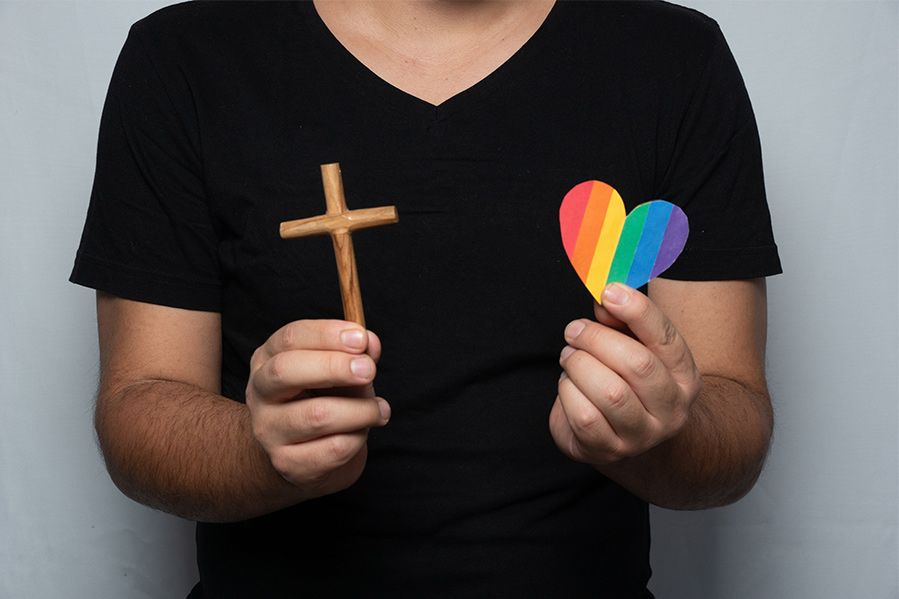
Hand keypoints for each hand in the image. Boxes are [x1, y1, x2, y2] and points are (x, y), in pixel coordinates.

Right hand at [246, 320, 390, 498]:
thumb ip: (355, 354)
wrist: (303, 454)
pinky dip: (358, 438)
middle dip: (333, 367)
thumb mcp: (337, 371)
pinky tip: (361, 433)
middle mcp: (260, 393)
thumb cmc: (323, 400)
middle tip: (369, 370)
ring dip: (360, 410)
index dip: (327, 335)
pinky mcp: (287, 463)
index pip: (291, 338)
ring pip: (317, 415)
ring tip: (379, 410)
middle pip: (285, 371)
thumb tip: (369, 344)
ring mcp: (269, 430)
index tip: (361, 338)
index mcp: (268, 359)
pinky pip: (333, 448)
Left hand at [550, 283, 701, 465]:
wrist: (628, 436)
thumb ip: (621, 321)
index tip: (609, 291)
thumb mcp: (632, 346)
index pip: (666, 338)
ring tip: (570, 358)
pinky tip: (568, 385)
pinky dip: (567, 393)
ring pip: (610, 393)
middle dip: (596, 339)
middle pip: (636, 365)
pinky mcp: (608, 451)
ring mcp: (642, 435)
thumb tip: (606, 299)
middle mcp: (671, 409)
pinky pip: (584, 417)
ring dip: (579, 366)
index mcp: (684, 376)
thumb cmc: (628, 381)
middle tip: (574, 331)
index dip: (637, 310)